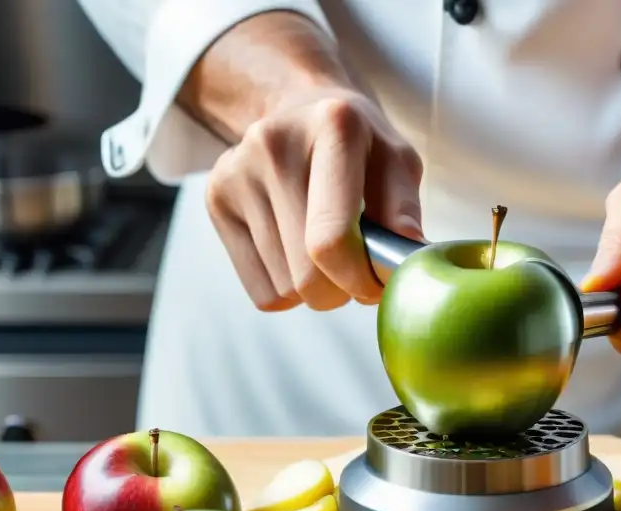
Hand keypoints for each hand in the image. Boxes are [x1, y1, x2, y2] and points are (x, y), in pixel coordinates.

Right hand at [205, 67, 423, 311]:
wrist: (301, 109)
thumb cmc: (361, 146)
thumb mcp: (398, 161)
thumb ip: (405, 213)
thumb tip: (403, 268)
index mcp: (333, 126)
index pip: (331, 239)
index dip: (358, 280)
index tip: (375, 284)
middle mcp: (274, 144)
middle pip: (306, 274)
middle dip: (340, 291)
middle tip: (355, 273)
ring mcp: (237, 171)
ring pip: (285, 288)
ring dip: (315, 291)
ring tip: (326, 255)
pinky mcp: (216, 198)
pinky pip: (261, 291)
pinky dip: (287, 291)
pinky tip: (296, 254)